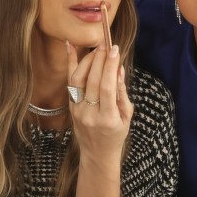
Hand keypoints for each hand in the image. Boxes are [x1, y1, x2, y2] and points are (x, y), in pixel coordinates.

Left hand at [67, 40, 132, 156]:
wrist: (97, 153)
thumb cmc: (116, 134)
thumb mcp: (127, 116)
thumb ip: (122, 92)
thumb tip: (119, 69)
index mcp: (107, 118)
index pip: (107, 87)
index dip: (110, 67)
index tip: (115, 50)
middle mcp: (89, 114)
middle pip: (92, 81)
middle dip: (99, 60)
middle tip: (105, 44)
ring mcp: (77, 110)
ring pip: (78, 80)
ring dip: (86, 60)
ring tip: (95, 47)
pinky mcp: (70, 107)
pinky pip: (70, 82)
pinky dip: (71, 64)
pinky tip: (70, 46)